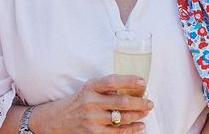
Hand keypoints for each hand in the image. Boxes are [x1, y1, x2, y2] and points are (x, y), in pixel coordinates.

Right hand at [30, 74, 152, 132]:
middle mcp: (91, 102)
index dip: (129, 81)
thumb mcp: (88, 89)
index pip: (112, 81)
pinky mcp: (94, 133)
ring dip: (138, 115)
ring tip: (146, 111)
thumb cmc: (78, 101)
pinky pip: (118, 132)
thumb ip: (106, 88)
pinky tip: (140, 125)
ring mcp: (93, 119)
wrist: (58, 120)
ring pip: (122, 118)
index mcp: (90, 87)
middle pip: (121, 102)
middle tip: (150, 102)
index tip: (143, 82)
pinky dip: (132, 129)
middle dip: (140, 102)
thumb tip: (132, 88)